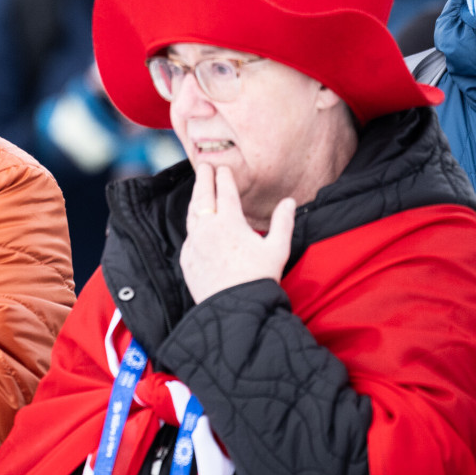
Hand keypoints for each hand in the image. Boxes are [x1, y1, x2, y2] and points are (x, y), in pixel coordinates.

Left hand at [180, 164, 293, 304]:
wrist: (234, 308)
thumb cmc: (259, 279)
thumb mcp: (277, 249)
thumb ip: (283, 222)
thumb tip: (289, 201)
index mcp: (230, 223)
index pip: (225, 192)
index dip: (224, 178)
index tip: (222, 168)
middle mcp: (208, 229)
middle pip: (203, 197)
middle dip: (204, 179)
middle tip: (204, 166)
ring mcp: (195, 243)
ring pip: (192, 214)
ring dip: (195, 198)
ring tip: (197, 189)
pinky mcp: (187, 259)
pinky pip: (188, 235)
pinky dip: (192, 224)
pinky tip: (194, 223)